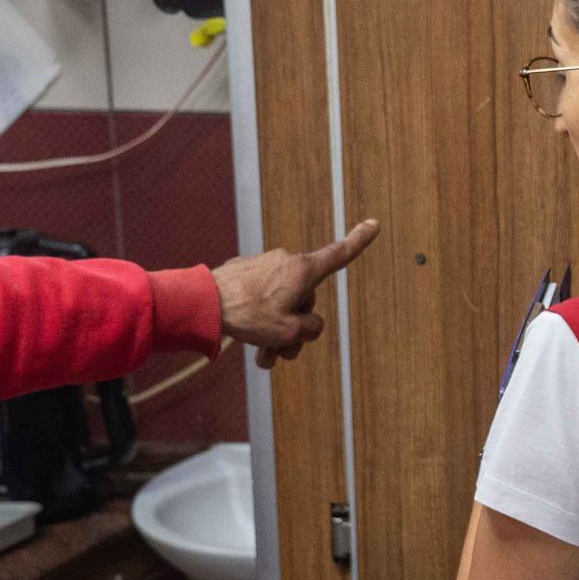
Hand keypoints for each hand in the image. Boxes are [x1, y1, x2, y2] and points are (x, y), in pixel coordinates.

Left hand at [213, 219, 381, 367]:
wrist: (204, 303)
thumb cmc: (249, 316)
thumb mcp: (290, 332)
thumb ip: (311, 328)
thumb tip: (309, 323)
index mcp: (302, 270)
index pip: (338, 255)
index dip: (359, 241)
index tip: (374, 223)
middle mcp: (285, 261)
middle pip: (304, 299)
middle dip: (295, 327)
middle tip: (279, 351)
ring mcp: (263, 265)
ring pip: (280, 303)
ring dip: (275, 331)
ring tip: (262, 356)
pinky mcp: (244, 272)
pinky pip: (260, 298)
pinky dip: (258, 318)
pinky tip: (244, 332)